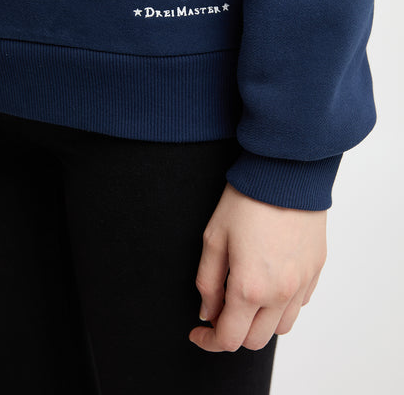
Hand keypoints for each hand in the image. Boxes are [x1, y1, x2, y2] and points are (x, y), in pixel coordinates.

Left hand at [188, 181, 327, 351]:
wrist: (285, 172)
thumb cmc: (246, 199)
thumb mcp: (214, 238)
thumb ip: (208, 283)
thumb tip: (208, 313)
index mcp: (250, 287)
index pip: (229, 339)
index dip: (208, 341)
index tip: (198, 332)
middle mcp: (281, 293)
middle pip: (255, 340)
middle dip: (233, 332)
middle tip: (219, 308)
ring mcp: (303, 283)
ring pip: (281, 327)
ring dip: (259, 322)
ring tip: (245, 294)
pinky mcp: (316, 270)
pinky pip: (299, 304)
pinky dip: (281, 304)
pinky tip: (269, 280)